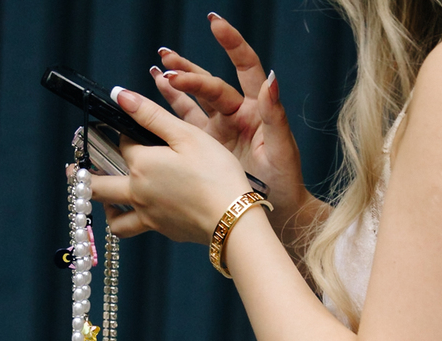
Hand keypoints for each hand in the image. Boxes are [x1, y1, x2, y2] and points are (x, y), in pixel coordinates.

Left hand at [91, 88, 251, 244]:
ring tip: (106, 200)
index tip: (131, 128)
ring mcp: (150, 218)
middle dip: (81, 178)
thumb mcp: (185, 135)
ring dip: (105, 208)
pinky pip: (139, 228)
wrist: (234, 220)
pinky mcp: (165, 232)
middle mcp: (138, 194)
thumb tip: (119, 95)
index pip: (120, 145)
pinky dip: (134, 219)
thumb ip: (150, 115)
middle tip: (70, 172)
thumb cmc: (215, 174)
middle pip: (98, 189)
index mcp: (141, 165)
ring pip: (115, 220)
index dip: (124, 133)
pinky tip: (144, 210)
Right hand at [153, 15, 308, 221]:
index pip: (245, 66)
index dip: (231, 44)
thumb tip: (271, 79)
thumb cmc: (285, 183)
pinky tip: (156, 91)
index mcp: (257, 108)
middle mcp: (237, 113)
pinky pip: (184, 122)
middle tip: (169, 66)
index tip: (214, 24)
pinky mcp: (206, 148)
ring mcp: (220, 130)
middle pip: (210, 83)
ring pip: (194, 99)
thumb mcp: (282, 150)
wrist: (276, 216)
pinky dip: (170, 107)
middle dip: (189, 72)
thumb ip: (274, 115)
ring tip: (158, 68)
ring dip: (175, 82)